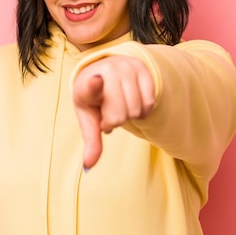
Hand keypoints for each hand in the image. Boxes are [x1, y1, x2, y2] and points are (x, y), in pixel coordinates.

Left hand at [73, 55, 154, 169]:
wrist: (104, 71)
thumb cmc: (94, 100)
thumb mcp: (89, 118)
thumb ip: (91, 141)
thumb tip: (88, 167)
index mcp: (86, 84)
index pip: (91, 86)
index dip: (94, 85)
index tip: (96, 80)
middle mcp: (106, 71)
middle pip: (119, 115)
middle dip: (115, 121)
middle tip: (108, 112)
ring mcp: (126, 67)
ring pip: (136, 110)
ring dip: (129, 116)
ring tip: (119, 106)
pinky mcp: (142, 68)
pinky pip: (149, 103)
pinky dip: (142, 111)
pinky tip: (132, 104)